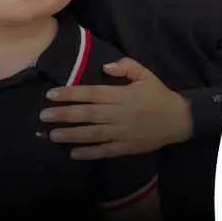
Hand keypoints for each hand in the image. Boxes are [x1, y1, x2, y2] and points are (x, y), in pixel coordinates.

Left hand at [41, 58, 192, 159]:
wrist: (178, 120)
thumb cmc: (158, 95)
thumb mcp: (146, 74)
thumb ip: (126, 67)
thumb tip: (105, 66)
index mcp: (122, 95)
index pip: (91, 94)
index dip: (70, 94)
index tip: (51, 95)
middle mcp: (119, 114)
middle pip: (87, 114)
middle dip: (63, 114)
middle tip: (43, 116)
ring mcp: (122, 132)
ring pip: (92, 134)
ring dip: (70, 135)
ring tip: (51, 135)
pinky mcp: (126, 147)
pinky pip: (105, 151)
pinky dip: (89, 153)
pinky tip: (73, 153)